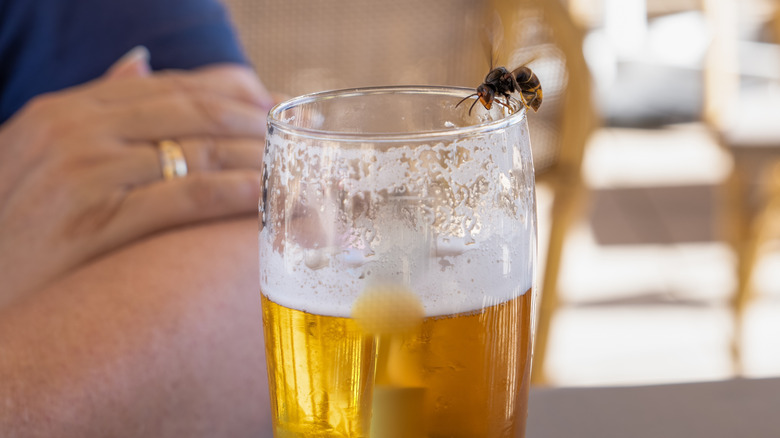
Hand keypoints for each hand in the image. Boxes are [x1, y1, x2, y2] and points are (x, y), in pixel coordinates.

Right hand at [0, 49, 272, 303]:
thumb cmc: (17, 229)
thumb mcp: (39, 153)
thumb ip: (95, 109)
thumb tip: (142, 65)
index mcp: (68, 109)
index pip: (174, 87)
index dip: (236, 93)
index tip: (277, 109)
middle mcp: (76, 129)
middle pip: (196, 112)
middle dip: (259, 123)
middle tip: (302, 138)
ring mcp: (84, 172)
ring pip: (200, 150)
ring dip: (260, 157)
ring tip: (298, 168)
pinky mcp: (95, 222)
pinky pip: (186, 196)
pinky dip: (235, 193)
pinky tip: (268, 196)